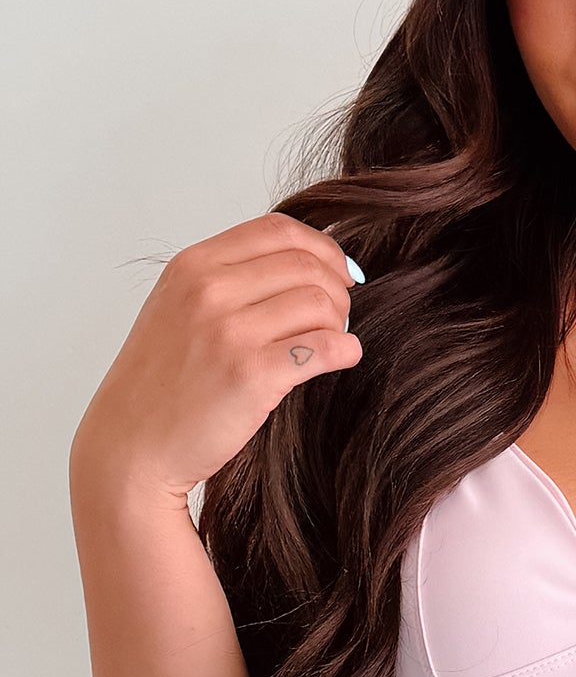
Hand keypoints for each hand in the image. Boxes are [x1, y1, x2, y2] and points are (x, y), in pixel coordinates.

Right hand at [70, 212, 362, 508]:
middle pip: (307, 265)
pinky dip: (344, 350)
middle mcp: (209, 291)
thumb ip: (228, 281)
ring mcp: (229, 333)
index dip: (322, 248)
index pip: (279, 230)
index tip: (338, 272)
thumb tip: (304, 266)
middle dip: (337, 289)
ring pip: (320, 303)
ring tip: (331, 340)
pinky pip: (324, 347)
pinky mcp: (252, 375)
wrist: (130, 446)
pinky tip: (342, 357)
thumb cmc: (159, 384)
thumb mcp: (178, 309)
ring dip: (339, 322)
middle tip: (339, 315)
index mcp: (192, 266)